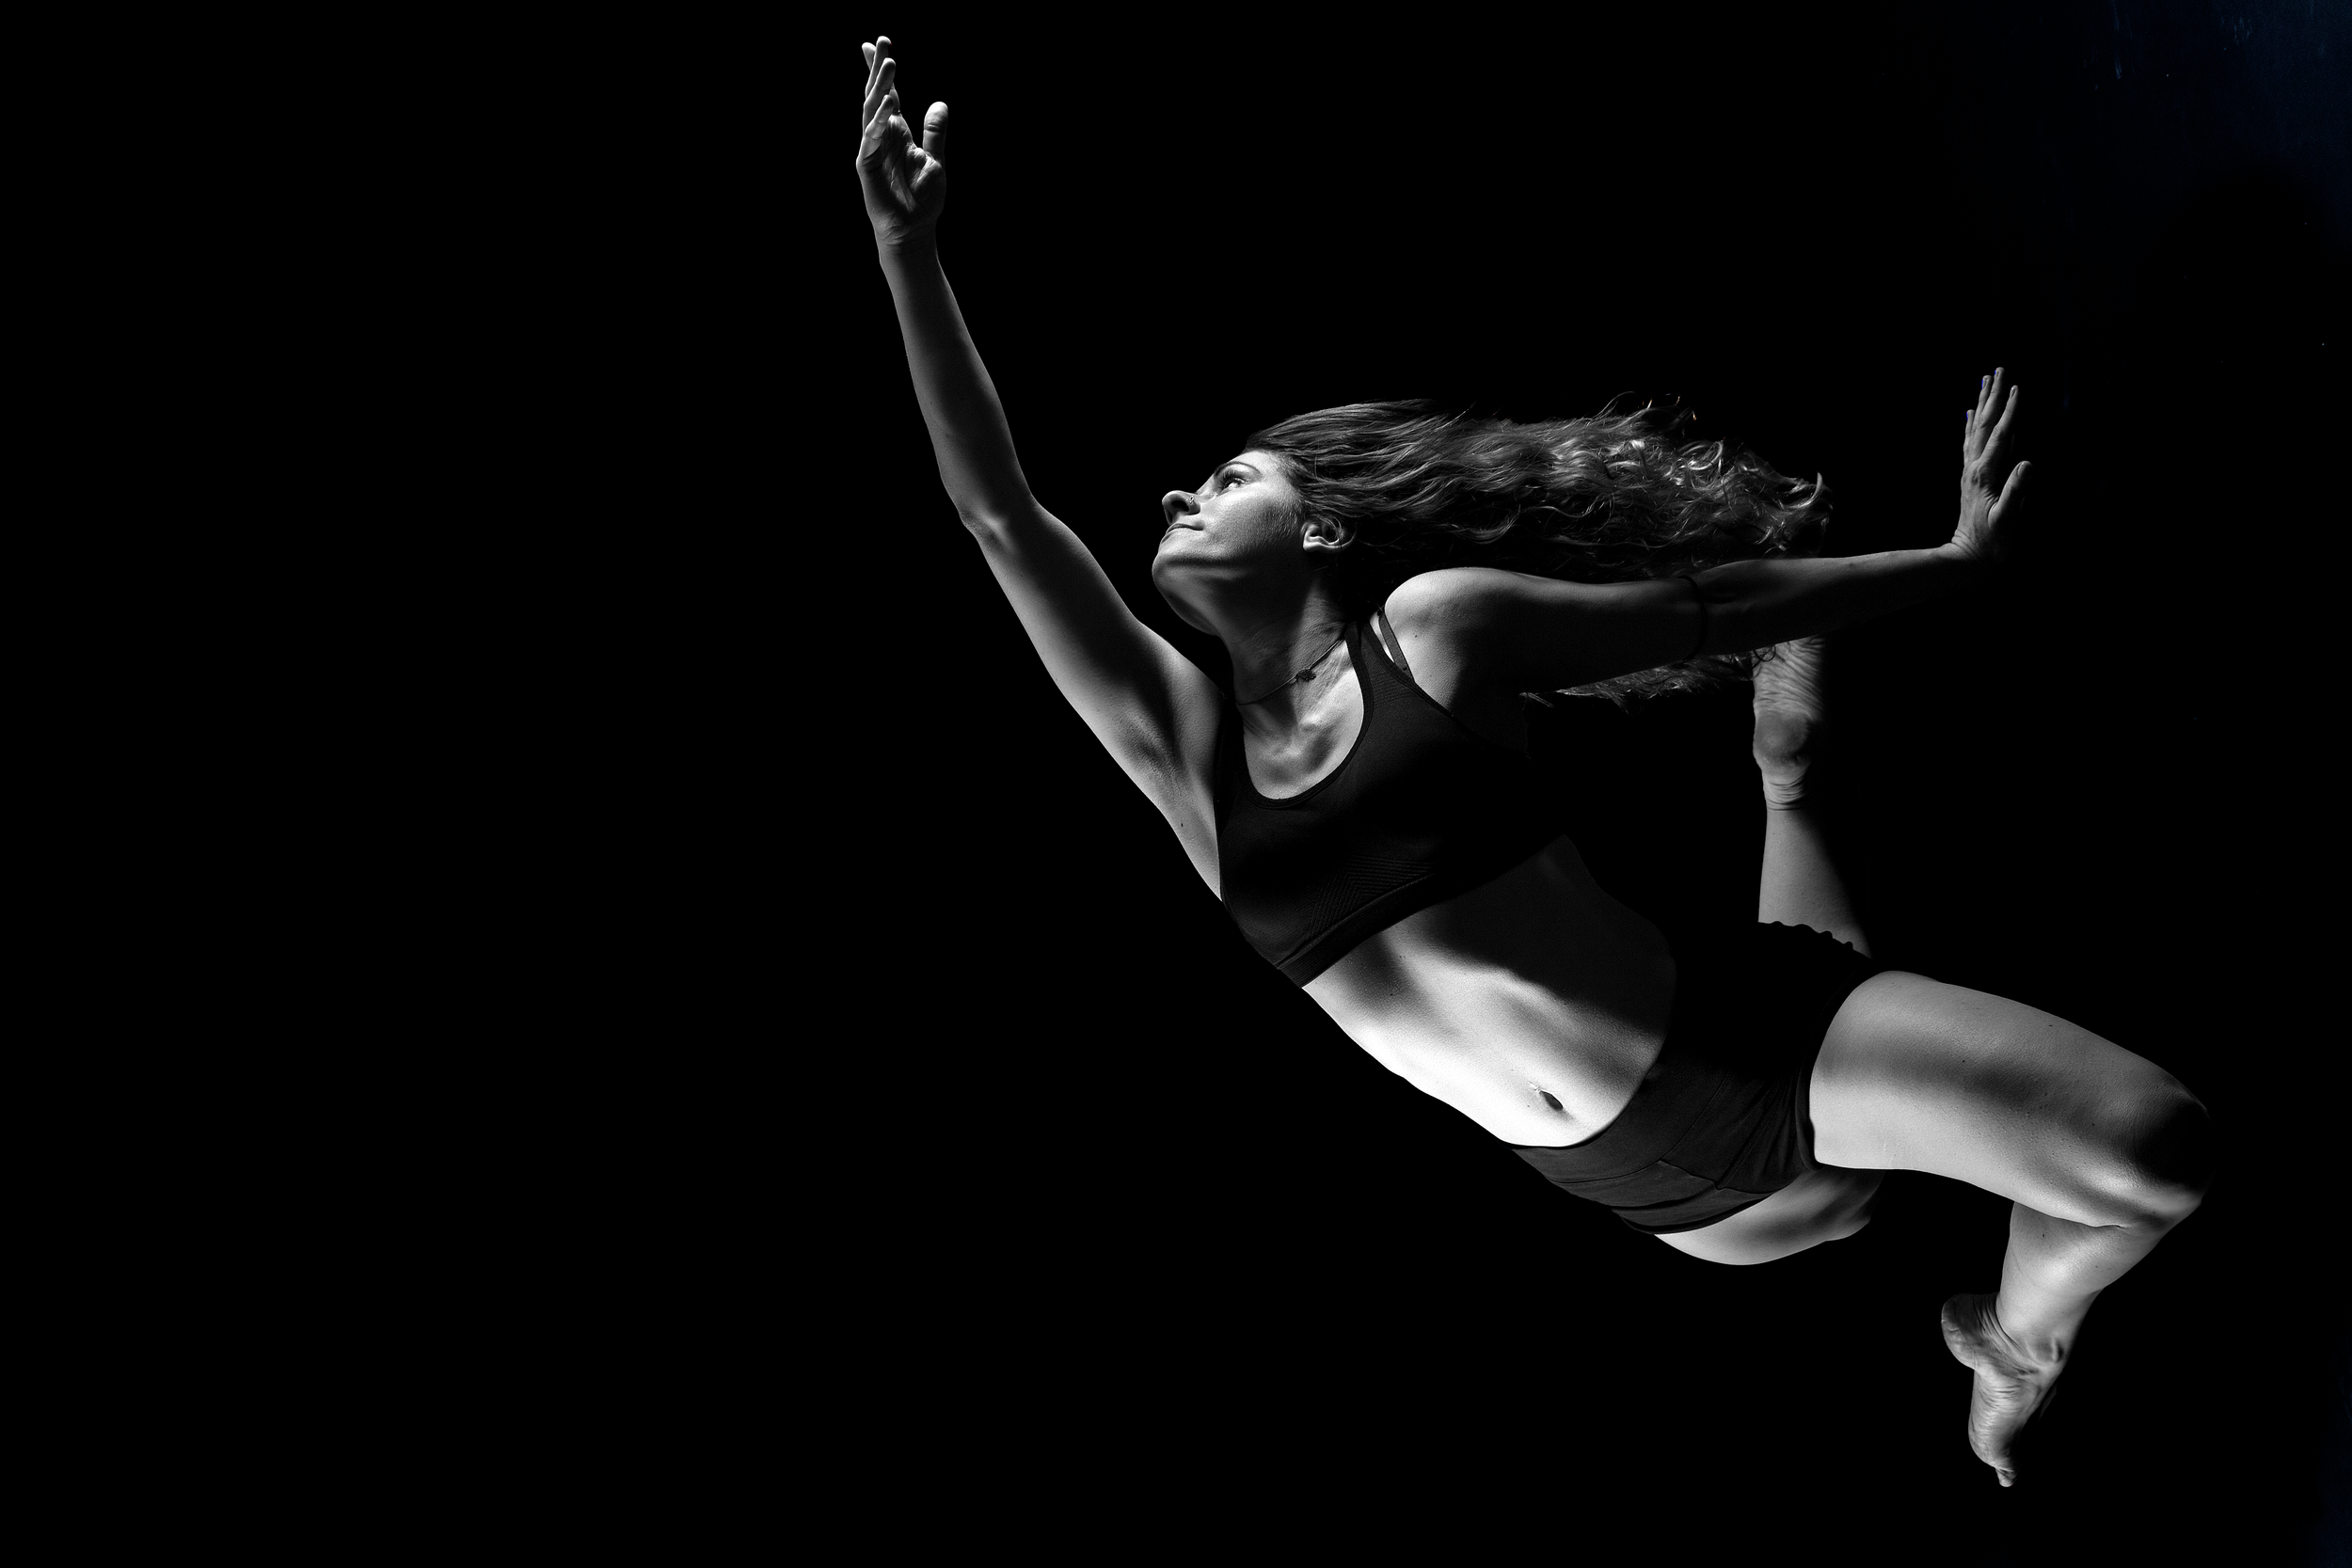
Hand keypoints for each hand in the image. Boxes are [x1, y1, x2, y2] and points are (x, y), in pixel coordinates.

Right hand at [857, 37, 946, 247]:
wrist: (913, 231)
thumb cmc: (922, 200)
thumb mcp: (935, 160)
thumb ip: (935, 133)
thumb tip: (939, 103)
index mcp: (897, 132)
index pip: (887, 95)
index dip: (880, 71)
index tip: (876, 43)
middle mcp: (881, 136)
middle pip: (876, 95)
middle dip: (877, 68)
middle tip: (881, 41)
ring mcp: (872, 150)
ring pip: (871, 111)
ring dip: (880, 88)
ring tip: (890, 64)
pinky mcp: (867, 166)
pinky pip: (870, 139)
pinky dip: (878, 122)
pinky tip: (888, 106)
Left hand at [1944, 368, 2029, 564]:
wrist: (1967, 558)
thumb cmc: (1992, 542)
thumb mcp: (2008, 519)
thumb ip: (2017, 491)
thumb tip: (2027, 463)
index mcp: (1985, 473)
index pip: (2001, 435)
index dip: (2010, 411)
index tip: (2016, 387)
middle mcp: (1974, 467)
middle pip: (1985, 424)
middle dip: (1992, 395)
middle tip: (1997, 369)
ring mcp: (1969, 471)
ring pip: (1976, 429)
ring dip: (1981, 403)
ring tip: (1984, 380)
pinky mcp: (1969, 477)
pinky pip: (1969, 444)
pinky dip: (1971, 425)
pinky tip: (1969, 414)